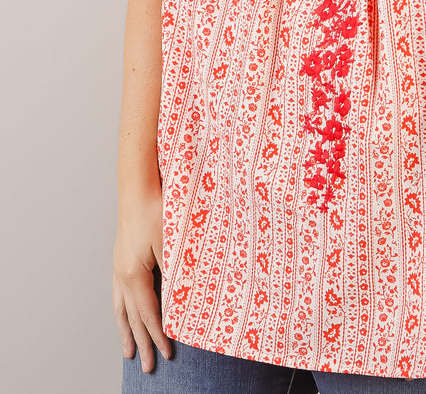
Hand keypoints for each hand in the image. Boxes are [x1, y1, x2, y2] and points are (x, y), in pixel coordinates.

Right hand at [112, 185, 171, 372]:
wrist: (137, 184)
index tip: (168, 354)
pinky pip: (119, 293)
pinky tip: (124, 314)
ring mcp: (119, 266)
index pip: (148, 314)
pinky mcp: (122, 256)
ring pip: (120, 308)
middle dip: (140, 343)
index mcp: (134, 274)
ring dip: (126, 331)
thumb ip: (174, 271)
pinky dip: (122, 311)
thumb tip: (181, 300)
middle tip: (146, 368)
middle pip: (131, 317)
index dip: (158, 336)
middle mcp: (122, 274)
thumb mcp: (171, 241)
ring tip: (127, 351)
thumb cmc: (156, 208)